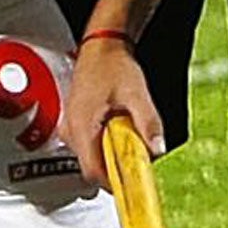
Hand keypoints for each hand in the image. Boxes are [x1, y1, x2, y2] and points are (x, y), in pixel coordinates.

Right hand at [62, 37, 162, 186]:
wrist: (102, 45)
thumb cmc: (113, 64)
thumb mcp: (136, 94)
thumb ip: (148, 123)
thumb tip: (157, 149)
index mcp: (82, 126)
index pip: (94, 171)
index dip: (115, 182)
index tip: (133, 182)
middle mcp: (71, 129)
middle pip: (91, 167)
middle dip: (114, 168)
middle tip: (134, 155)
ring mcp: (70, 125)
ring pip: (89, 157)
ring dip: (109, 155)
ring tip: (125, 136)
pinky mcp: (74, 122)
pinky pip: (87, 146)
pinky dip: (103, 145)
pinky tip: (115, 131)